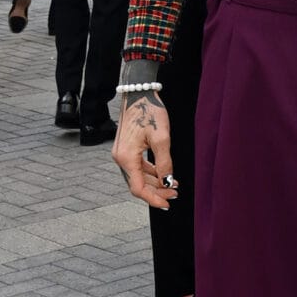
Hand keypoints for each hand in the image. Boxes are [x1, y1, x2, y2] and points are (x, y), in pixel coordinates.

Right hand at [112, 89, 176, 209]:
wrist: (139, 93)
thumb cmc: (150, 112)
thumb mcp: (162, 138)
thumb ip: (164, 163)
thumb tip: (168, 182)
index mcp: (126, 158)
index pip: (138, 188)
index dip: (153, 199)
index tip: (168, 204)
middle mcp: (120, 158)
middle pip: (138, 184)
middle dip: (157, 191)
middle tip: (176, 193)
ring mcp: (122, 153)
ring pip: (138, 177)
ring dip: (155, 183)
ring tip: (174, 185)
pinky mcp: (126, 149)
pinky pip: (138, 167)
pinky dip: (151, 173)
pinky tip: (164, 174)